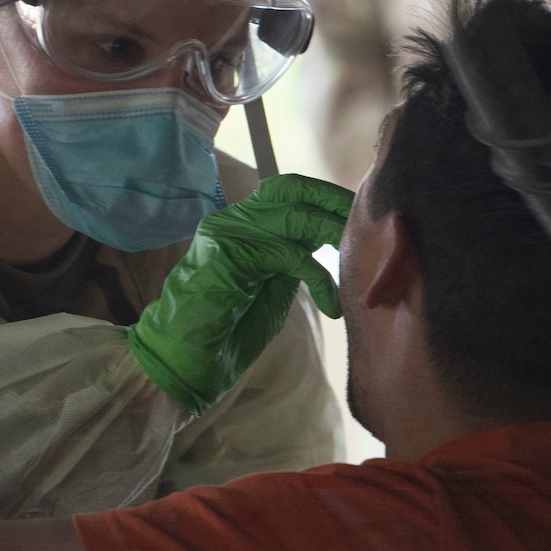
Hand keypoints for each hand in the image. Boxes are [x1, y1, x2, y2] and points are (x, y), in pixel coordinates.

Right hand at [128, 173, 351, 413]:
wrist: (184, 362)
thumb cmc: (228, 331)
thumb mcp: (273, 285)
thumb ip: (295, 258)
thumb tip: (337, 239)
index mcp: (244, 225)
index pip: (290, 191)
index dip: (327, 198)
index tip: (362, 217)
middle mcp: (233, 220)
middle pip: (292, 189)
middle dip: (333, 202)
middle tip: (366, 225)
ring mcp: (226, 233)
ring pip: (294, 216)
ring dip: (333, 235)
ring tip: (358, 259)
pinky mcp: (228, 255)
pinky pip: (286, 253)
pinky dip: (318, 277)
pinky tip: (331, 305)